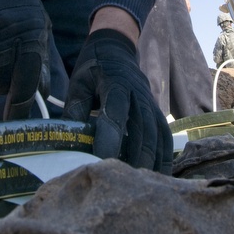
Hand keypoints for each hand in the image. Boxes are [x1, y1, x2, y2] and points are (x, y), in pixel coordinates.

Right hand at [0, 0, 49, 118]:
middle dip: (2, 82)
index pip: (24, 81)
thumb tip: (42, 97)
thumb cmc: (20, 6)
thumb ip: (41, 63)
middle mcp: (2, 34)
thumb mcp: (39, 28)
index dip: (20, 106)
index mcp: (28, 34)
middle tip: (3, 66)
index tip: (15, 121)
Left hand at [64, 29, 172, 173]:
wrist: (117, 48)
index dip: (110, 137)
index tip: (102, 160)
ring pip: (157, 135)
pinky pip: (166, 136)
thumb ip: (75, 109)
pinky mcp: (158, 112)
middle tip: (123, 183)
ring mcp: (152, 103)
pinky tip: (159, 176)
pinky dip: (164, 157)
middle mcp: (139, 94)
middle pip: (142, 129)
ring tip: (140, 185)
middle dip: (134, 157)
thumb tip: (67, 141)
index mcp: (116, 84)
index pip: (116, 112)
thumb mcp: (79, 83)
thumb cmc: (94, 69)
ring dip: (151, 160)